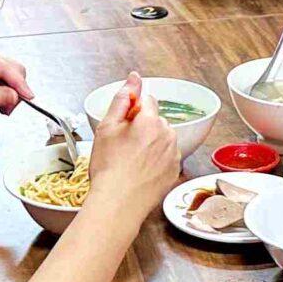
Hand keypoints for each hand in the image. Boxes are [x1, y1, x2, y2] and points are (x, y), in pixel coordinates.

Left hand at [0, 51, 31, 127]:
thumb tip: (15, 96)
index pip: (7, 67)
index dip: (20, 84)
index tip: (29, 98)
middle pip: (13, 70)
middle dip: (16, 90)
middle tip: (10, 108)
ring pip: (10, 78)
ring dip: (11, 94)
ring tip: (3, 109)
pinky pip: (2, 84)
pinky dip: (5, 96)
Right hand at [84, 72, 181, 222]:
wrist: (117, 204)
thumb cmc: (109, 168)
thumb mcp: (106, 127)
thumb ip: (122, 98)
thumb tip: (134, 78)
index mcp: (151, 120)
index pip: (147, 101)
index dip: (132, 111)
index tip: (122, 127)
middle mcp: (168, 135)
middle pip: (156, 120)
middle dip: (142, 127)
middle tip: (122, 147)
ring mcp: (174, 154)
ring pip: (162, 138)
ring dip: (150, 143)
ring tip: (131, 161)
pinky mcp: (175, 171)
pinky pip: (167, 156)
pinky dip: (156, 160)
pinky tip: (140, 171)